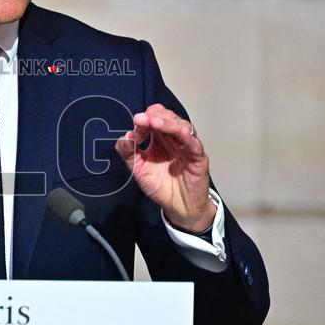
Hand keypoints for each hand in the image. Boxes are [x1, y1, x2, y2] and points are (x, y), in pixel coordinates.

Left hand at [115, 103, 214, 232]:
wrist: (177, 207)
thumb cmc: (160, 186)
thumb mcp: (138, 169)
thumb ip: (128, 153)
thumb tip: (125, 136)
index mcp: (160, 139)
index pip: (154, 120)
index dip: (144, 120)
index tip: (135, 123)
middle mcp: (174, 139)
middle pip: (169, 118)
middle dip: (155, 116)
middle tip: (141, 119)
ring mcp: (187, 147)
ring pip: (182, 127)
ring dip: (168, 123)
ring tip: (155, 122)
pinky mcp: (198, 159)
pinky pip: (195, 145)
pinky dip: (188, 137)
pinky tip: (181, 132)